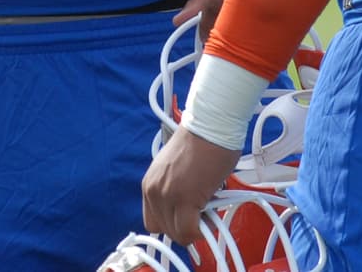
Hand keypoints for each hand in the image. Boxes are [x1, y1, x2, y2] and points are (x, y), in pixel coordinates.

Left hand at [142, 126, 240, 245]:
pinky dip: (202, 230)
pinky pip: (189, 232)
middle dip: (186, 226)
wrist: (211, 126)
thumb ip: (174, 191)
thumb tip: (188, 212)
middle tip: (202, 213)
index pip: (154, 222)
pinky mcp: (185, 199)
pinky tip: (211, 215)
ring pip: (178, 234)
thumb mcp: (175, 170)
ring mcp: (168, 196)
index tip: (187, 218)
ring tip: (208, 209)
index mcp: (150, 184)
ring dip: (195, 227)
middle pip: (166, 230)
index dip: (173, 223)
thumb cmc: (201, 142)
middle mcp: (154, 191)